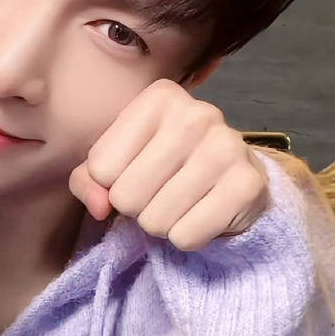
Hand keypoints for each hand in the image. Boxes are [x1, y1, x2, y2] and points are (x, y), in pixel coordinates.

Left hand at [68, 78, 269, 250]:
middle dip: (135, 208)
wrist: (232, 174)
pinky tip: (201, 215)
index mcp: (160, 97)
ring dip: (160, 225)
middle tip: (157, 195)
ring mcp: (227, 147)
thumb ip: (88, 180)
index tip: (134, 173)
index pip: (101, 166)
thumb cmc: (162, 164)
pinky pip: (186, 236)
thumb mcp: (116, 161)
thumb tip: (99, 206)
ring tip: (178, 205)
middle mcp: (197, 114)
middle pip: (127, 195)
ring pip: (156, 220)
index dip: (110, 184)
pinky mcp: (247, 185)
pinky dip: (186, 238)